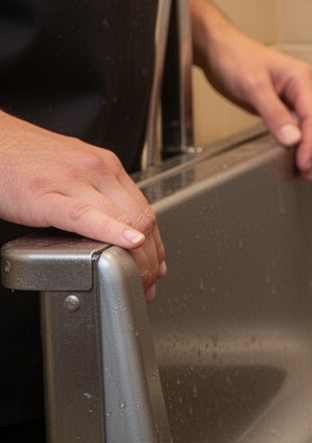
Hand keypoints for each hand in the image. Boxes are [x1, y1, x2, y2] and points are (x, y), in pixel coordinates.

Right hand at [0, 113, 165, 298]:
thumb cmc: (23, 159)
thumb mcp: (73, 172)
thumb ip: (97, 196)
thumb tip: (118, 230)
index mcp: (106, 166)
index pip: (146, 210)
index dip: (156, 245)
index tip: (155, 267)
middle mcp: (97, 169)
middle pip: (141, 219)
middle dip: (150, 258)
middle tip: (148, 283)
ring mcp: (72, 180)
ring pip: (123, 220)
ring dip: (136, 258)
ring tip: (137, 282)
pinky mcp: (45, 194)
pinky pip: (85, 216)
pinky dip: (111, 232)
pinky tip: (127, 244)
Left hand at [190, 0, 311, 179]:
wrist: (220, 49)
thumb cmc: (234, 59)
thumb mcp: (252, 86)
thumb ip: (274, 114)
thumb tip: (293, 139)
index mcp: (301, 77)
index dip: (311, 143)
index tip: (304, 163)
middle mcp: (308, 82)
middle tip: (307, 170)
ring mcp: (305, 88)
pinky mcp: (297, 96)